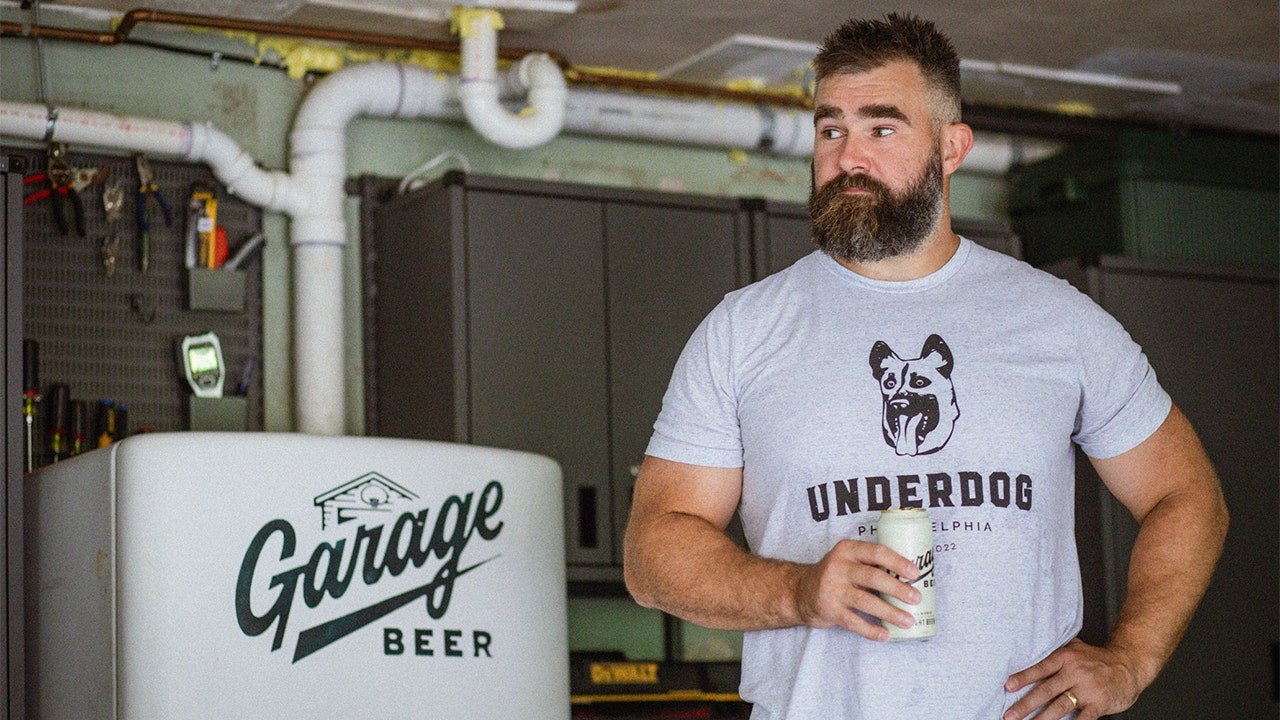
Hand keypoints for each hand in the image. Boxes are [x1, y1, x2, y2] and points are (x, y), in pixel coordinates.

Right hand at [792, 539, 921, 640]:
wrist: (801, 591)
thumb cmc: (836, 575)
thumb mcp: (849, 560)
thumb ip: (871, 564)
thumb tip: (910, 578)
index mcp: (848, 550)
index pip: (876, 552)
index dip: (898, 562)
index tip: (915, 573)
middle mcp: (838, 567)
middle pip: (873, 577)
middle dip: (898, 589)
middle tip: (915, 598)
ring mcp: (831, 589)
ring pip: (866, 602)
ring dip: (890, 612)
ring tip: (907, 620)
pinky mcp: (828, 609)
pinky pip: (853, 622)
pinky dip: (870, 630)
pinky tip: (885, 635)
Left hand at [1003, 638, 1142, 719]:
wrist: (1129, 665)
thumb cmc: (1098, 659)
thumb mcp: (1076, 648)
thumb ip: (1056, 651)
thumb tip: (1031, 648)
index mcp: (1066, 658)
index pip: (1040, 668)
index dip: (1023, 677)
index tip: (1007, 686)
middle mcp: (1075, 672)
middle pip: (1046, 690)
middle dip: (1025, 704)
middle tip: (1010, 714)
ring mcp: (1088, 689)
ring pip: (1061, 706)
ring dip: (1042, 718)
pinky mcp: (1099, 704)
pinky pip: (1083, 718)